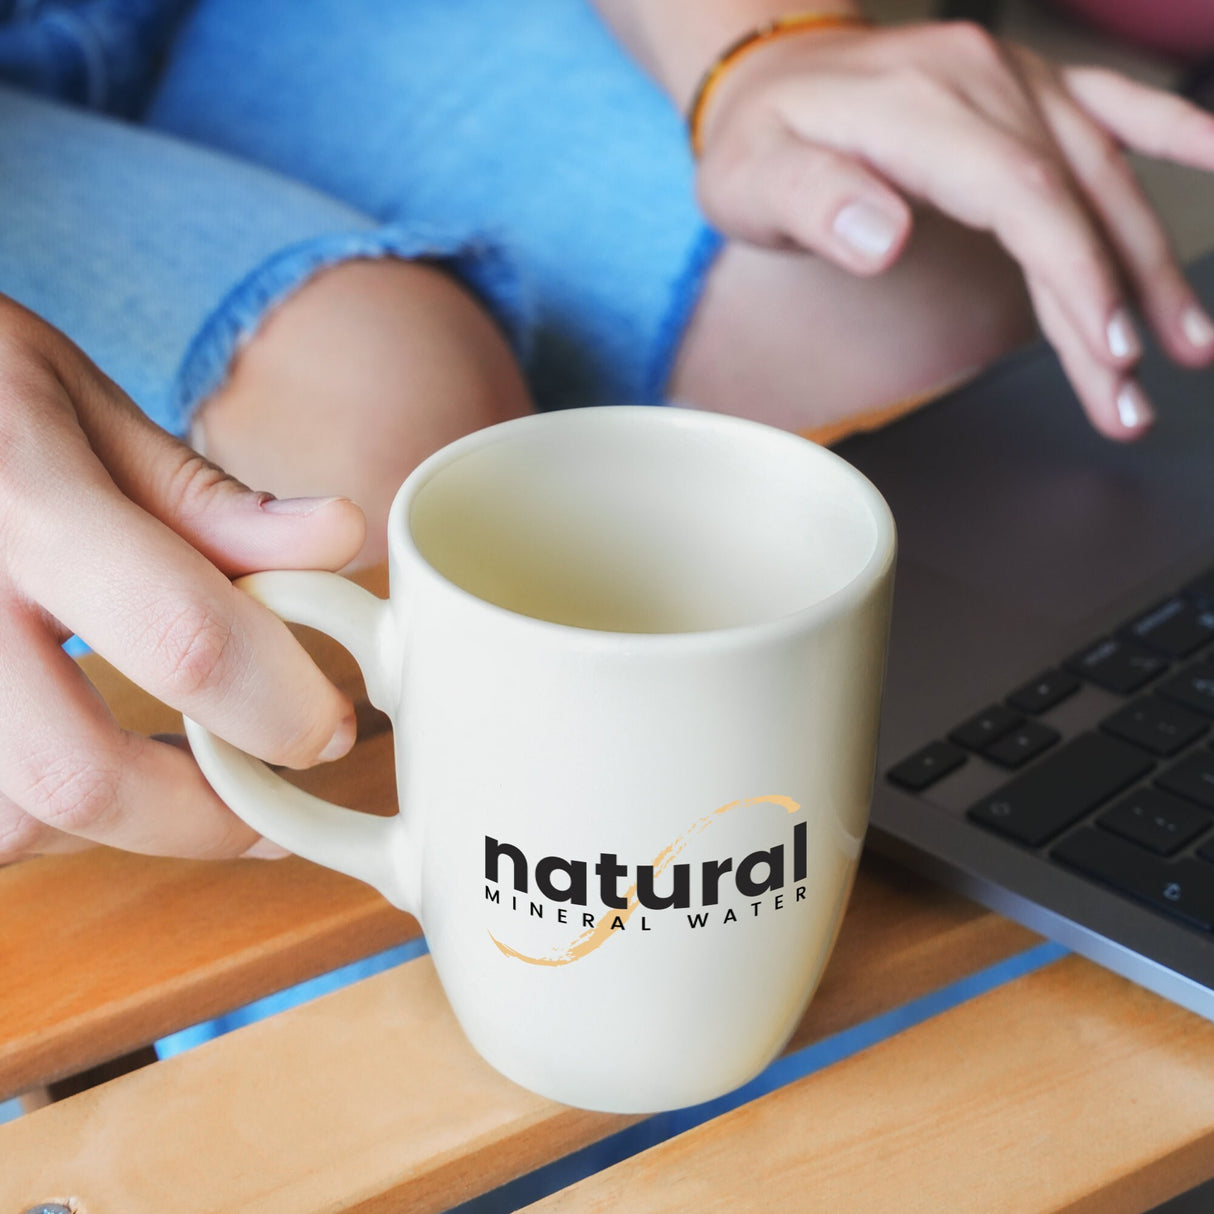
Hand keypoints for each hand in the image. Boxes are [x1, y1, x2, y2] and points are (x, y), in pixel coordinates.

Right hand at [0, 296, 365, 861]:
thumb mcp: (76, 404)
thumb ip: (202, 497)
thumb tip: (340, 536)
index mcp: (22, 500)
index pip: (183, 637)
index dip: (278, 708)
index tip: (327, 730)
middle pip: (78, 776)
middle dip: (202, 817)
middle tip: (264, 804)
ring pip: (11, 824)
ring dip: (115, 828)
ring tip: (172, 780)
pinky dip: (40, 820)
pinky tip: (81, 766)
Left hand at [694, 20, 1213, 438]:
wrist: (768, 73)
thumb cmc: (759, 141)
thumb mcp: (752, 179)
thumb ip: (813, 202)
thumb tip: (882, 234)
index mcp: (921, 105)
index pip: (1021, 196)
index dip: (1073, 275)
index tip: (1107, 348)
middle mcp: (984, 79)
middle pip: (1072, 198)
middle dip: (1118, 301)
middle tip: (1136, 394)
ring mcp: (1013, 78)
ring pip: (1104, 172)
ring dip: (1149, 261)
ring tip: (1188, 343)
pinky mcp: (1027, 88)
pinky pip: (1114, 101)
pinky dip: (1172, 130)